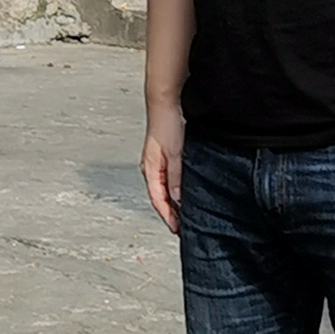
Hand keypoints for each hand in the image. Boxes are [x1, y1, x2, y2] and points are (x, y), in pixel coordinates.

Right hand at [140, 104, 185, 235]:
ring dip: (173, 203)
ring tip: (184, 215)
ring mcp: (157, 163)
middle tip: (182, 228)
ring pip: (164, 189)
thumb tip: (176, 199)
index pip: (157, 200)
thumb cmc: (167, 125)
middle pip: (160, 197)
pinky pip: (169, 180)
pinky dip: (175, 190)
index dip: (167, 216)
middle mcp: (151, 168)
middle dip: (170, 213)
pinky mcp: (165, 157)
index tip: (176, 229)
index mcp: (150, 170)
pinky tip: (184, 193)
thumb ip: (175, 178)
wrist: (166, 104)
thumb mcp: (175, 154)